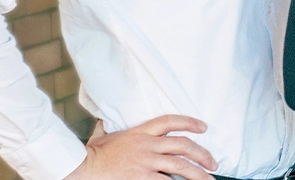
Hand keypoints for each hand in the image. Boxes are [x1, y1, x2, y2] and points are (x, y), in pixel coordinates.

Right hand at [65, 114, 215, 179]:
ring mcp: (145, 162)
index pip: (169, 121)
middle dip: (202, 154)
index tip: (203, 127)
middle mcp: (146, 145)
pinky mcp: (141, 177)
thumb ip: (108, 128)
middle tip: (213, 164)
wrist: (81, 166)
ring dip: (198, 174)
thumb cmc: (90, 153)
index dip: (189, 122)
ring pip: (180, 166)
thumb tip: (103, 121)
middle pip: (183, 145)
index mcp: (139, 132)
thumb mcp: (102, 135)